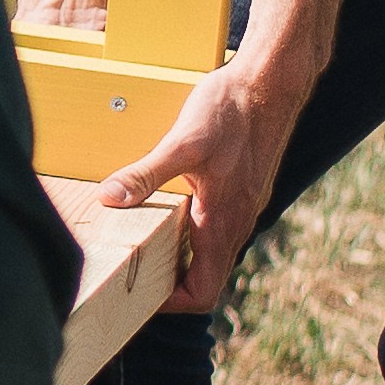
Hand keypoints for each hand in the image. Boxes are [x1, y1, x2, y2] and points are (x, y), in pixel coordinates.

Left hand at [102, 44, 308, 312]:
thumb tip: (110, 199)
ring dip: (180, 255)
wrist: (273, 81)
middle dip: (169, 283)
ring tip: (140, 241)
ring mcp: (244, 205)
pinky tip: (165, 205)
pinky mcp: (243, 187)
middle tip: (130, 272)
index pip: (202, 292)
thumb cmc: (232, 110)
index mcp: (223, 222)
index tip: (137, 294)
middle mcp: (238, 221)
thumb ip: (146, 174)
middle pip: (205, 276)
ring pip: (212, 250)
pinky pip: (217, 224)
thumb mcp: (182, 142)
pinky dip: (191, 229)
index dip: (170, 302)